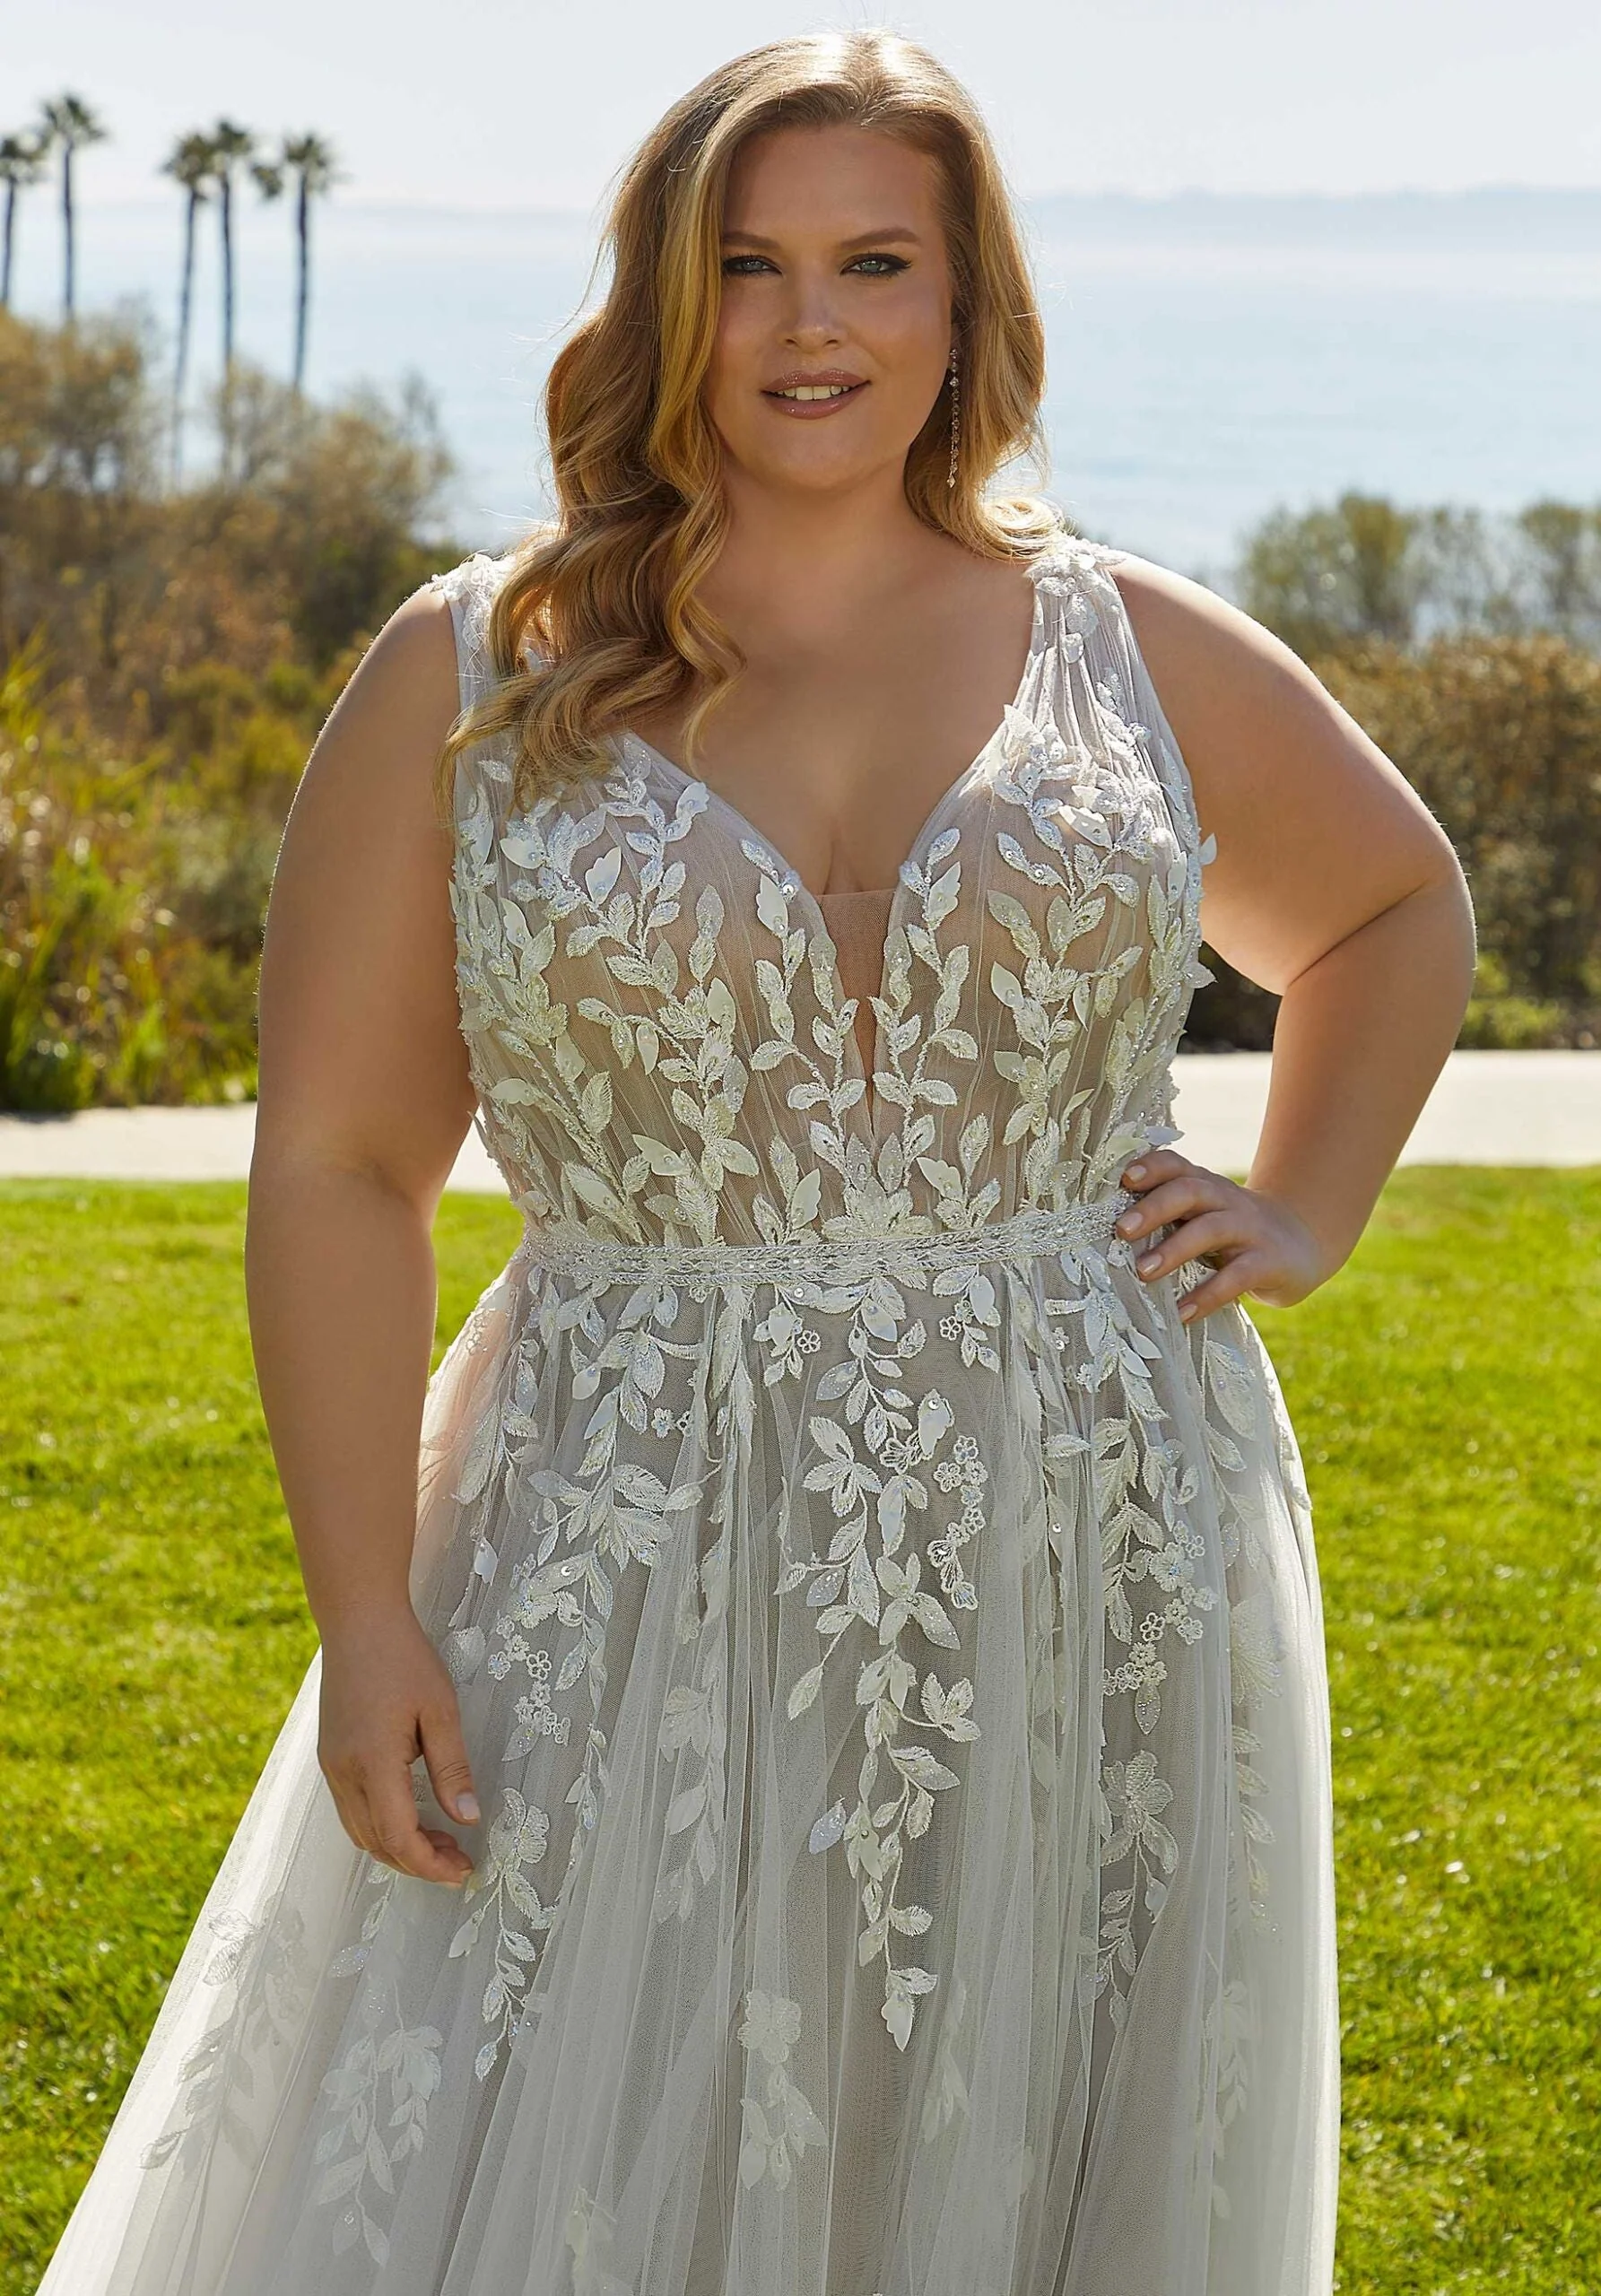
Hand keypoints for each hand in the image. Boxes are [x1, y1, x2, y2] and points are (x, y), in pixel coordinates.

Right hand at [317, 1607, 481, 1886]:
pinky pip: (352, 1809)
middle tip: (459, 1860)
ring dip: (398, 1846)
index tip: (463, 1870)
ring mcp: (332, 1766)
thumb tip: (468, 1820)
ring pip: (360, 1831)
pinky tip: (410, 1814)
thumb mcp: (440, 1710)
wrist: (357, 1620)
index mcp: (373, 1763)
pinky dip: (380, 1826)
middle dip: (418, 1862)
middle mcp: (344, 1772)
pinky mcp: (330, 1756)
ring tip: (441, 1841)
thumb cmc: (404, 1658)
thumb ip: (452, 1770)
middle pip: (377, 1843)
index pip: (398, 1838)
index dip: (430, 1864)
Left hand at [1116, 1148, 1326, 1321]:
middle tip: (1121, 1230)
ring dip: (1174, 1250)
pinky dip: (1207, 1295)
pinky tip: (1181, 1314)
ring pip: (1211, 1229)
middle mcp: (1227, 1199)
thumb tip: (1106, 1231)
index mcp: (1205, 1185)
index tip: (1123, 1179)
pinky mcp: (1269, 1263)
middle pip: (1190, 1191)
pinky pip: (1236, 1277)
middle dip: (1154, 1207)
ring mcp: (1250, 1229)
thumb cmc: (1232, 1232)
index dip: (1152, 1167)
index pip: (1177, 1165)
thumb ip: (1168, 1215)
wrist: (1302, 1243)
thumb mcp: (1203, 1214)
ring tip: (1143, 1273)